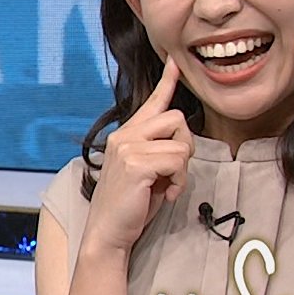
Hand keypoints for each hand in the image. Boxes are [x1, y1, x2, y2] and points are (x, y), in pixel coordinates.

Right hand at [85, 55, 194, 254]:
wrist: (107, 232)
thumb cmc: (128, 206)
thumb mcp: (144, 172)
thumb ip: (156, 151)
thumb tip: (180, 144)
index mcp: (126, 135)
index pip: (151, 102)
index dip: (166, 81)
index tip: (174, 62)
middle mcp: (124, 135)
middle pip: (176, 118)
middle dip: (186, 146)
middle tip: (175, 172)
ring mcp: (128, 148)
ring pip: (180, 142)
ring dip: (182, 169)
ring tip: (167, 186)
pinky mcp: (136, 163)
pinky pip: (177, 160)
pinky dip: (178, 181)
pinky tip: (165, 194)